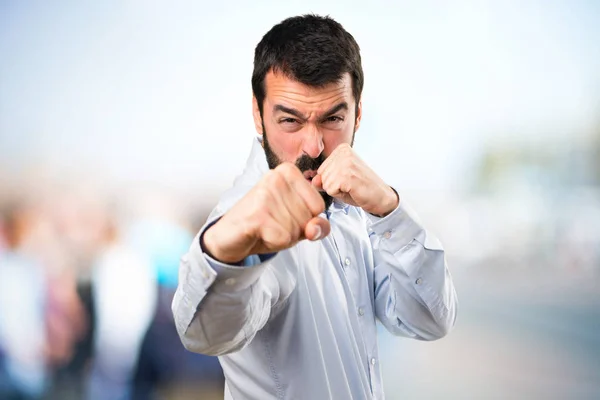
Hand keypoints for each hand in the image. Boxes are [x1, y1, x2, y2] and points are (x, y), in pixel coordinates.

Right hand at [203, 163, 330, 263]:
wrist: (229, 235)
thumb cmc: (265, 224)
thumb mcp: (297, 223)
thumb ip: (318, 225)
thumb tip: (315, 228)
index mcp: (289, 172)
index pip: (319, 206)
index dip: (306, 220)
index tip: (284, 215)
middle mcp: (277, 177)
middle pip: (308, 218)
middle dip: (294, 230)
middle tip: (271, 223)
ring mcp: (266, 193)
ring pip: (296, 229)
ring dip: (282, 237)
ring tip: (264, 227)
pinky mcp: (257, 213)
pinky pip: (283, 238)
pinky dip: (274, 243)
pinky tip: (259, 233)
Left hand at [311, 144, 398, 216]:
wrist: (381, 197)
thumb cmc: (360, 188)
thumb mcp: (339, 180)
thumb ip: (323, 179)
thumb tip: (313, 180)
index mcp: (342, 149)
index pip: (321, 169)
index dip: (332, 180)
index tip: (348, 179)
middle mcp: (344, 152)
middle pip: (321, 175)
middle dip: (333, 185)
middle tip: (350, 185)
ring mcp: (346, 163)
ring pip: (324, 183)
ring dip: (336, 191)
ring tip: (352, 187)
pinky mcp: (347, 175)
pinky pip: (330, 190)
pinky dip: (339, 195)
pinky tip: (353, 190)